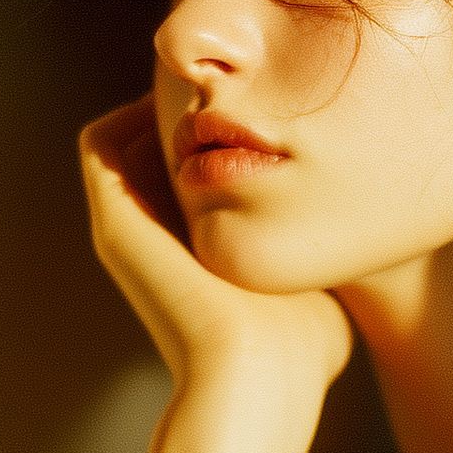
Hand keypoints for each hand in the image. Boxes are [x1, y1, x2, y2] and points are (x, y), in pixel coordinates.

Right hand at [76, 95, 353, 401]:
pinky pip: (98, 144)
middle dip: (192, 110)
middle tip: (237, 76)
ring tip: (210, 79)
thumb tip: (354, 238)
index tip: (265, 105)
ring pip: (122, 139)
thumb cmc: (300, 350)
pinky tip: (186, 96)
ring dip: (157, 104)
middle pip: (153, 148)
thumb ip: (319, 255)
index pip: (191, 175)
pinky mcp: (112, 222)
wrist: (259, 376)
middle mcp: (152, 238)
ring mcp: (126, 229)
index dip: (221, 134)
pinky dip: (129, 111)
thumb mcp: (315, 287)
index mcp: (193, 252)